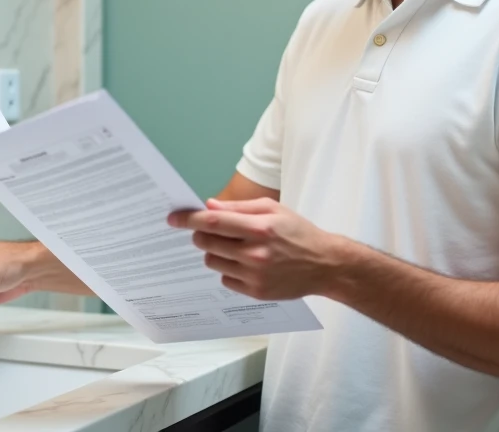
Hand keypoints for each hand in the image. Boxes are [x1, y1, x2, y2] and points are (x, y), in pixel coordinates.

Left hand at [167, 198, 346, 300]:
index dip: (189, 219)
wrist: (324, 264)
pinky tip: (244, 263)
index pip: (213, 223)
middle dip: (201, 235)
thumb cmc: (298, 232)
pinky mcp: (256, 292)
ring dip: (215, 252)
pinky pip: (225, 279)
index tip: (173, 218)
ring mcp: (255, 275)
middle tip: (207, 231)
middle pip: (207, 243)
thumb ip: (240, 208)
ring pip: (213, 262)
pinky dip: (228, 269)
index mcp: (259, 228)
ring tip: (233, 247)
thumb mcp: (273, 209)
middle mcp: (255, 253)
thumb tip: (209, 206)